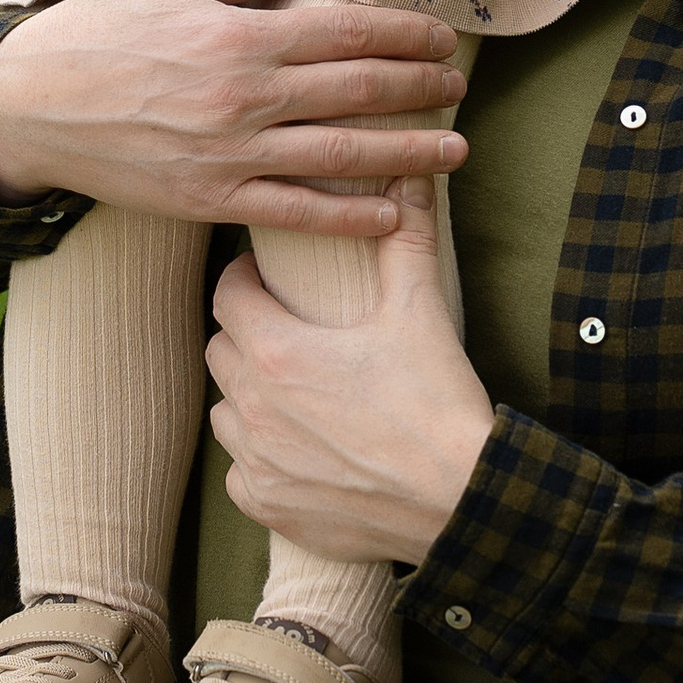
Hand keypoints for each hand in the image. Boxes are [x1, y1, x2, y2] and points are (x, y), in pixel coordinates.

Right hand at [0, 0, 468, 236]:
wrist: (29, 106)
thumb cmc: (100, 32)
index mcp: (240, 35)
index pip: (347, 31)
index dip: (404, 35)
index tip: (441, 38)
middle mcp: (245, 96)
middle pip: (358, 91)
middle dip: (419, 88)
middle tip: (460, 88)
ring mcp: (230, 154)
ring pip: (341, 155)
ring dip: (408, 154)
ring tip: (455, 151)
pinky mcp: (209, 199)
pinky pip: (295, 213)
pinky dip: (349, 216)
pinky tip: (392, 214)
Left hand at [206, 174, 495, 566]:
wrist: (460, 498)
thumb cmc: (437, 402)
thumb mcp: (420, 309)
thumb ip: (406, 236)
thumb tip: (410, 177)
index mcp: (277, 349)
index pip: (228, 295)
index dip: (245, 279)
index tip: (266, 278)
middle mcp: (252, 405)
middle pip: (221, 350)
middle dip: (246, 335)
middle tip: (285, 331)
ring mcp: (256, 460)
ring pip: (224, 413)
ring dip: (247, 397)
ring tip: (290, 391)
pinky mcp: (269, 506)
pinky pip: (239, 473)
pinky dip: (259, 459)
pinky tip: (296, 451)